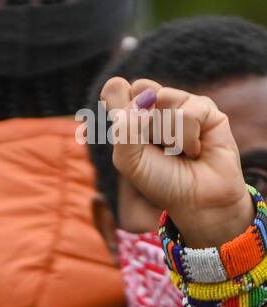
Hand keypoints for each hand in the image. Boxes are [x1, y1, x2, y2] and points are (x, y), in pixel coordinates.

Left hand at [100, 76, 252, 247]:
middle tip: (156, 149)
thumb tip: (135, 92)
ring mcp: (181, 105)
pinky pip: (188, 112)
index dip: (119, 107)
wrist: (196, 200)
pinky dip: (187, 138)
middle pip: (140, 90)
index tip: (128, 131)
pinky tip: (196, 150)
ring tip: (178, 152)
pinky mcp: (205, 108)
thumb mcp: (129, 161)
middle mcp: (157, 106)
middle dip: (144, 125)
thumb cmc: (161, 182)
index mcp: (134, 117)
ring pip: (164, 98)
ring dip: (167, 135)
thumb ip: (123, 128)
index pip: (116, 90)